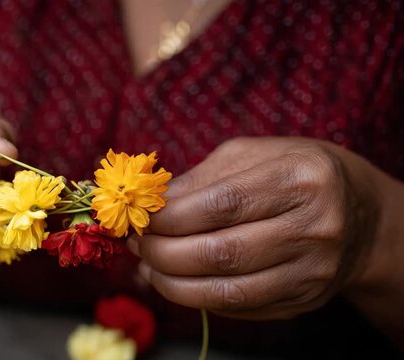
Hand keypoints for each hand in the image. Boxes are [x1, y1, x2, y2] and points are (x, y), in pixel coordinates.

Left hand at [128, 137, 384, 319]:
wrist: (359, 213)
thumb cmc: (294, 172)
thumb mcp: (252, 155)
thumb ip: (201, 178)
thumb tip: (151, 206)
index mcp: (299, 179)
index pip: (221, 205)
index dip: (170, 217)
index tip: (138, 218)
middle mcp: (313, 228)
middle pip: (221, 253)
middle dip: (163, 253)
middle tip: (136, 244)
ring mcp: (312, 271)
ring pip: (227, 291)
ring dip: (173, 284)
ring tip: (148, 267)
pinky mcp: (304, 300)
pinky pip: (239, 308)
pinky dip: (198, 298)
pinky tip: (178, 282)